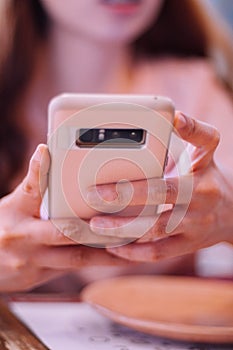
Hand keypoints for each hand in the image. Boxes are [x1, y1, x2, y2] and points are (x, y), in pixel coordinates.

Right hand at [0, 145, 127, 291]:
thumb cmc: (5, 227)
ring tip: (134, 243)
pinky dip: (97, 262)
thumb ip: (35, 189)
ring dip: (107, 251)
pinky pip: (74, 268)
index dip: (38, 169)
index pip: (29, 187)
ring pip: (76, 256)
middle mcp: (22, 234)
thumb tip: (50, 158)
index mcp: (14, 210)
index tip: (47, 151)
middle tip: (125, 217)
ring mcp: (31, 259)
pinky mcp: (39, 275)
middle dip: (97, 226)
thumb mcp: (13, 206)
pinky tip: (120, 258)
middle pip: (63, 229)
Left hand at [88, 112, 232, 261]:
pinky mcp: (188, 245)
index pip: (200, 143)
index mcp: (202, 168)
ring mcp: (195, 223)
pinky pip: (158, 252)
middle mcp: (201, 196)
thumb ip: (188, 135)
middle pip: (162, 192)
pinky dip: (133, 252)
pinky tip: (111, 246)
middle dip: (125, 193)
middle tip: (93, 193)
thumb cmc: (205, 178)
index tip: (168, 121)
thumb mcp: (203, 154)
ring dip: (123, 228)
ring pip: (156, 227)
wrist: (231, 214)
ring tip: (94, 224)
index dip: (187, 130)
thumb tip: (172, 116)